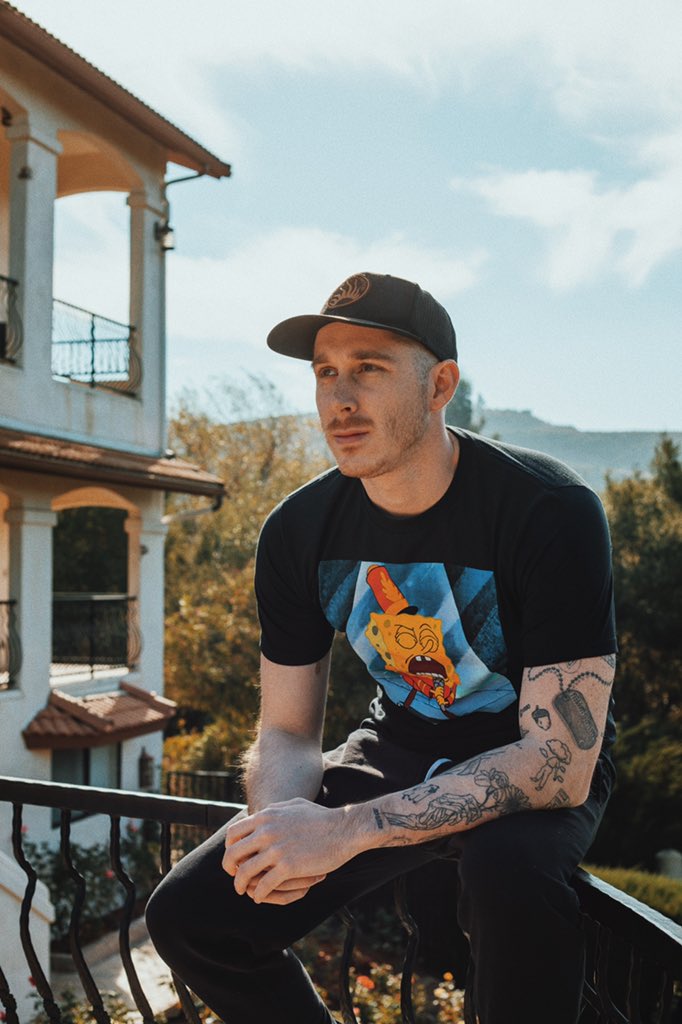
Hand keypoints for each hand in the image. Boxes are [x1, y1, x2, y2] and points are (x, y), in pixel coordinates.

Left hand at [222, 798, 351, 903]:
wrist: (343, 829)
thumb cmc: (321, 818)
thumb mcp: (294, 805)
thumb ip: (276, 809)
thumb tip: (264, 812)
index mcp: (266, 816)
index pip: (233, 833)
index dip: (229, 848)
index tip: (234, 858)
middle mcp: (267, 831)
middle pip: (233, 854)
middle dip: (230, 868)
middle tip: (234, 876)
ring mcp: (276, 849)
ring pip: (245, 872)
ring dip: (241, 885)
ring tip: (243, 891)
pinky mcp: (288, 866)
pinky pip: (264, 885)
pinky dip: (258, 894)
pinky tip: (259, 897)